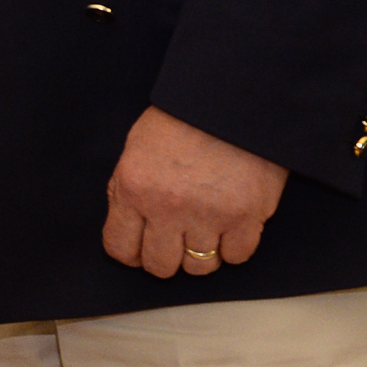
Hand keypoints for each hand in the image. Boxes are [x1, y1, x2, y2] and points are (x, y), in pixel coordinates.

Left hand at [102, 105, 288, 277]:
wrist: (230, 98)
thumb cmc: (181, 119)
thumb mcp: (136, 149)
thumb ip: (128, 189)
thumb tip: (128, 226)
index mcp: (133, 188)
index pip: (120, 248)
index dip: (131, 253)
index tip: (141, 248)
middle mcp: (167, 208)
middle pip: (161, 266)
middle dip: (166, 257)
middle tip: (175, 240)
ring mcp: (208, 215)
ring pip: (200, 268)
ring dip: (202, 254)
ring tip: (205, 230)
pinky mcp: (246, 217)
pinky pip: (237, 257)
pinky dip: (234, 247)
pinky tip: (230, 226)